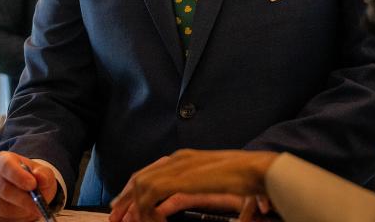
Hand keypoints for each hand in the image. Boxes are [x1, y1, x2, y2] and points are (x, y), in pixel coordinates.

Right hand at [0, 151, 58, 221]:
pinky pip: (0, 215)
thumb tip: (39, 175)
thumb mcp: (43, 173)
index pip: (6, 165)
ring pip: (1, 204)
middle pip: (2, 187)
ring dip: (20, 208)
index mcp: (4, 160)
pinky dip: (14, 216)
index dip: (18, 175)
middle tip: (37, 203)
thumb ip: (43, 174)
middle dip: (21, 197)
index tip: (32, 184)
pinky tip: (24, 212)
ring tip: (34, 207)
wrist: (31, 195)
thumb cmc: (35, 180)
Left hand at [110, 150, 277, 221]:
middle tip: (115, 218)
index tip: (122, 206)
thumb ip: (197, 194)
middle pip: (140, 177)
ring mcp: (179, 165)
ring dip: (133, 207)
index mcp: (186, 158)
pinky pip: (150, 195)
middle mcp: (179, 159)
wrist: (258, 170)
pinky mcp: (179, 177)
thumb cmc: (247, 179)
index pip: (150, 172)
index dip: (134, 190)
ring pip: (141, 186)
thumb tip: (182, 208)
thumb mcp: (216, 188)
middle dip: (125, 199)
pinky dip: (146, 210)